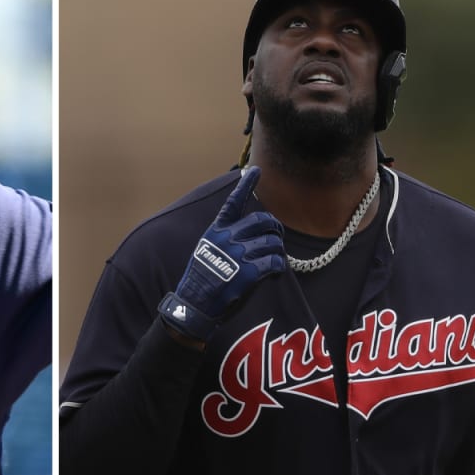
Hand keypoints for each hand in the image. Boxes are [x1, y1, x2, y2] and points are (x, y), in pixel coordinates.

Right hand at [159, 166, 286, 341]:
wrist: (195, 304)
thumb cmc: (201, 280)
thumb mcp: (206, 251)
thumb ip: (224, 239)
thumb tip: (249, 235)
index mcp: (216, 231)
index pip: (233, 202)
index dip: (245, 185)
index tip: (254, 170)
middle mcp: (227, 238)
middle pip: (263, 221)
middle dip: (274, 229)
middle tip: (277, 239)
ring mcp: (238, 254)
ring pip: (273, 242)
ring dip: (278, 251)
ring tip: (274, 260)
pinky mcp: (249, 272)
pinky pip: (276, 262)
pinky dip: (279, 267)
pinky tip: (275, 272)